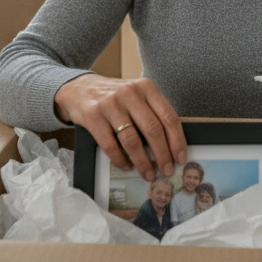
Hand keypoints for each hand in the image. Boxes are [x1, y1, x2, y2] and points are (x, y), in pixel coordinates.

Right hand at [54, 74, 186, 181]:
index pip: (168, 116)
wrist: (80, 88)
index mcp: (146, 87)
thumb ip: (153, 113)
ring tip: (148, 174)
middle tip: (167, 170)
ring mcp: (110, 104)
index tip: (181, 158)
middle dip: (163, 154)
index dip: (177, 140)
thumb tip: (172, 146)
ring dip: (143, 162)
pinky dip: (121, 159)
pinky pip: (110, 145)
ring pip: (132, 140)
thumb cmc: (115, 97)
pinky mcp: (93, 116)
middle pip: (153, 130)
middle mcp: (129, 93)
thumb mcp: (137, 95)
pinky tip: (126, 166)